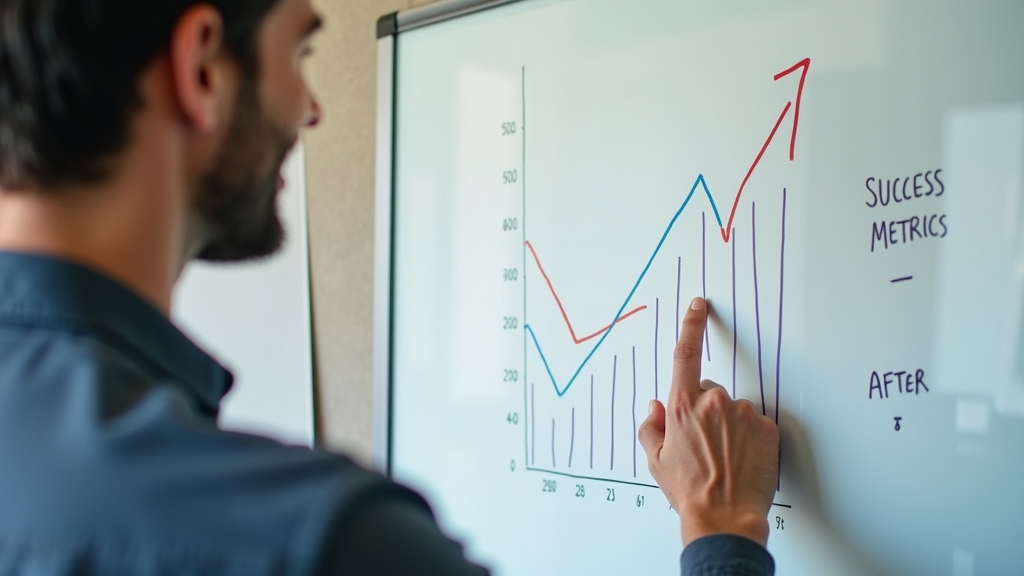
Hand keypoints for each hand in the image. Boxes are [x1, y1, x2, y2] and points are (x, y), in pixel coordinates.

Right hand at [638, 296, 778, 546]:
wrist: (724, 517)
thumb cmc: (689, 491)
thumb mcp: (655, 460)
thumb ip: (651, 426)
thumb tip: (655, 407)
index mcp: (682, 405)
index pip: (686, 352)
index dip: (691, 324)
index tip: (698, 306)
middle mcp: (714, 402)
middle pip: (710, 390)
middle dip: (706, 409)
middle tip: (704, 443)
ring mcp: (743, 413)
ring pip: (733, 409)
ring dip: (729, 425)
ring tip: (724, 456)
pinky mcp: (767, 427)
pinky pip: (755, 424)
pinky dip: (749, 437)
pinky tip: (741, 458)